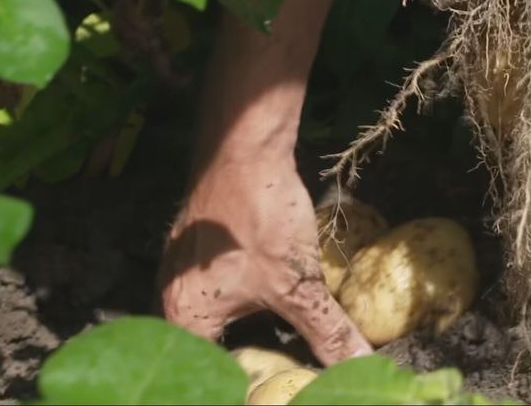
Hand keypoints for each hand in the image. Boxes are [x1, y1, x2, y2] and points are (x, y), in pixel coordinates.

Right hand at [158, 158, 371, 363]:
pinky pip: (214, 289)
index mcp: (185, 317)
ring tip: (280, 340)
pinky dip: (242, 301)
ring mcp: (179, 268)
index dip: (244, 383)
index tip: (274, 387)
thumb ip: (327, 331)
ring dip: (244, 329)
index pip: (211, 372)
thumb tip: (359, 364)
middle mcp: (171, 297)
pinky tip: (270, 299)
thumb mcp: (298, 284)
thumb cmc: (259, 217)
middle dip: (247, 359)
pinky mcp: (195, 247)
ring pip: (212, 317)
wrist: (244, 149)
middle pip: (208, 347)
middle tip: (282, 367)